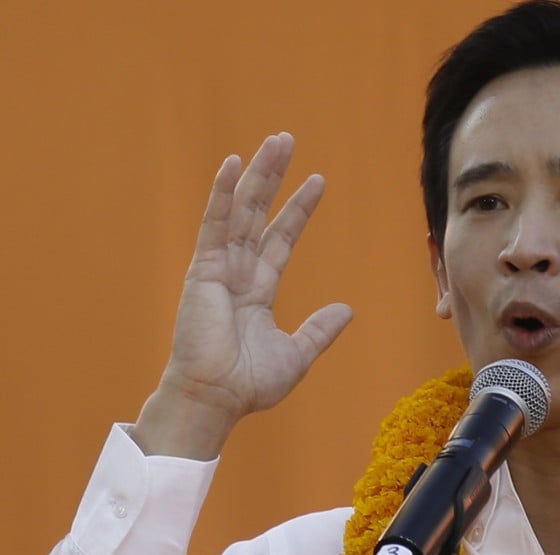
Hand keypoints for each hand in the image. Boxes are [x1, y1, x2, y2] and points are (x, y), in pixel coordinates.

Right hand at [134, 133, 352, 459]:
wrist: (217, 399)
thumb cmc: (249, 384)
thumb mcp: (297, 353)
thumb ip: (320, 329)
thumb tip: (347, 309)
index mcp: (257, 291)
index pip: (280, 240)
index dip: (298, 210)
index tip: (317, 181)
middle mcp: (237, 273)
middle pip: (259, 214)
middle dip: (275, 179)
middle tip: (288, 141)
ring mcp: (218, 269)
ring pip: (241, 211)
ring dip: (257, 176)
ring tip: (274, 143)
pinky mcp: (203, 270)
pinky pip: (214, 224)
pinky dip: (221, 194)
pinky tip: (232, 164)